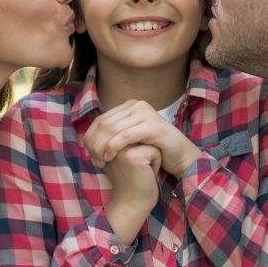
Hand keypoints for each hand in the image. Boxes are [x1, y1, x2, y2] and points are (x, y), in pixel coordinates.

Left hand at [84, 100, 201, 177]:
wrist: (180, 155)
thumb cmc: (154, 149)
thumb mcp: (131, 137)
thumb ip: (114, 133)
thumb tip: (89, 137)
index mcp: (130, 105)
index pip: (100, 119)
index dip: (90, 137)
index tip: (87, 154)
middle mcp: (137, 105)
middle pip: (104, 123)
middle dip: (94, 143)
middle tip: (93, 160)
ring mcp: (145, 114)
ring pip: (112, 129)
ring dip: (101, 147)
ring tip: (100, 161)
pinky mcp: (152, 126)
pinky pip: (125, 136)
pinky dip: (113, 147)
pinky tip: (109, 158)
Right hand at [102, 144, 160, 244]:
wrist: (132, 204)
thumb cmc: (131, 182)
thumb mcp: (123, 158)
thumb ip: (124, 142)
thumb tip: (134, 129)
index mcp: (108, 141)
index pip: (135, 134)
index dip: (140, 149)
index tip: (131, 167)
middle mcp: (112, 143)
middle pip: (142, 135)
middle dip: (146, 151)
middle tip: (138, 170)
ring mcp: (122, 149)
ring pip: (149, 142)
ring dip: (151, 156)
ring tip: (142, 171)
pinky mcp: (134, 156)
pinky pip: (155, 151)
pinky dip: (156, 163)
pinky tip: (147, 175)